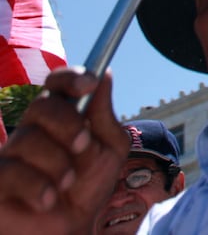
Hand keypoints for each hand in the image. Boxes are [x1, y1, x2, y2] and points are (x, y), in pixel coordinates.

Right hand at [0, 68, 128, 233]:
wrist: (73, 229)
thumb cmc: (89, 185)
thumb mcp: (110, 149)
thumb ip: (105, 115)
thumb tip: (104, 74)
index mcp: (61, 116)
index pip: (57, 83)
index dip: (71, 77)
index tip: (90, 82)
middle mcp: (33, 130)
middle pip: (42, 105)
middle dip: (68, 123)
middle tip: (83, 143)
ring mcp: (11, 156)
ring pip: (27, 139)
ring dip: (57, 161)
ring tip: (67, 182)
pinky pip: (10, 172)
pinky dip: (37, 185)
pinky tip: (49, 199)